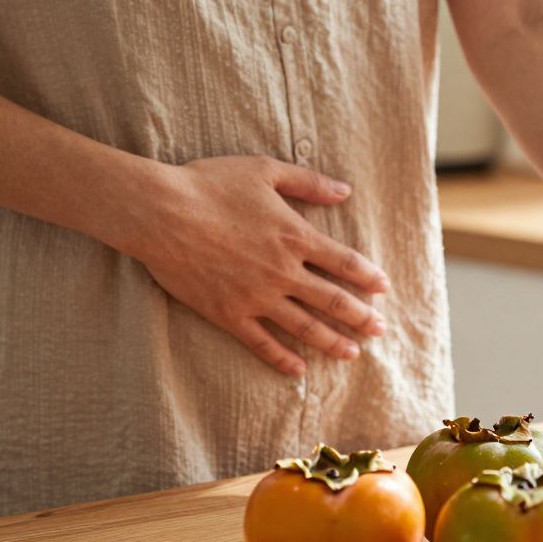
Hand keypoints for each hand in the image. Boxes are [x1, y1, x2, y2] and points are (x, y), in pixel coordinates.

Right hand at [129, 156, 390, 375]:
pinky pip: (261, 342)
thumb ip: (309, 182)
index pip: (345, 263)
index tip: (383, 289)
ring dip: (332, 342)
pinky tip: (298, 370)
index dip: (368, 277)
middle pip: (333, 300)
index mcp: (295, 236)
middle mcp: (283, 271)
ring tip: (352, 354)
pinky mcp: (228, 313)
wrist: (159, 211)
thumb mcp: (265, 170)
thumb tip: (345, 190)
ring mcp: (256, 296)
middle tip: (380, 330)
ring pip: (305, 327)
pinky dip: (282, 359)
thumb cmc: (209, 184)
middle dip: (361, 318)